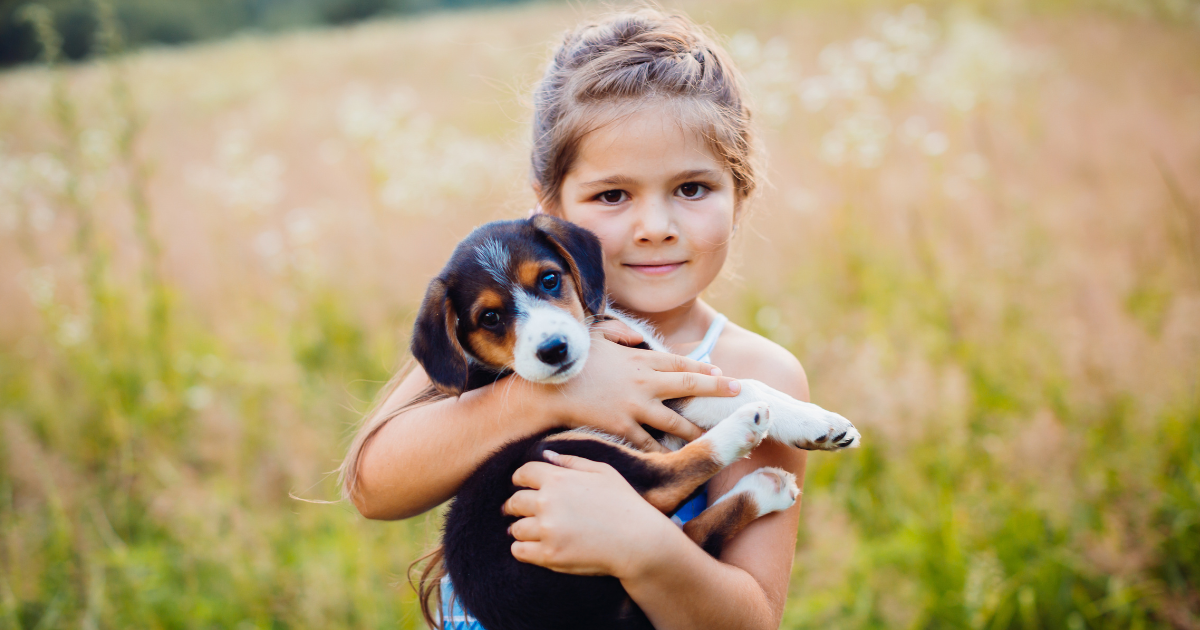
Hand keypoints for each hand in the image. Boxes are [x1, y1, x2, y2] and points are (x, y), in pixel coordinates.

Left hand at [504, 450, 676, 577]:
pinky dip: (522, 549)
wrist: (638, 541)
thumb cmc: (624, 504)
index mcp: (558, 479)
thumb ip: (572, 462)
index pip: (523, 473)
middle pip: (514, 502)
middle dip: (515, 506)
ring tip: (531, 531)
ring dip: (521, 529)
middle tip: (519, 511)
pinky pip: (519, 551)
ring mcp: (547, 530)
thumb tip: (546, 455)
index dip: (520, 479)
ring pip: (516, 529)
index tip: (522, 486)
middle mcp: (547, 502)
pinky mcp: (549, 555)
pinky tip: (533, 547)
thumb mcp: (603, 472)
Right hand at [539, 333, 741, 452]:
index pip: (680, 363)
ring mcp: (634, 406)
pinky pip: (649, 443)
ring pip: (675, 421)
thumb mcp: (596, 335)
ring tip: (716, 438)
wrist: (548, 386)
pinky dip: (664, 451)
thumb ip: (621, 333)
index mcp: (639, 359)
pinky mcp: (621, 427)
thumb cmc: (569, 358)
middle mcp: (644, 382)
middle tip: (739, 393)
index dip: (704, 369)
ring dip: (697, 430)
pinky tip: (677, 458)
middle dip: (717, 390)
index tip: (722, 373)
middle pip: (689, 386)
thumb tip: (638, 337)